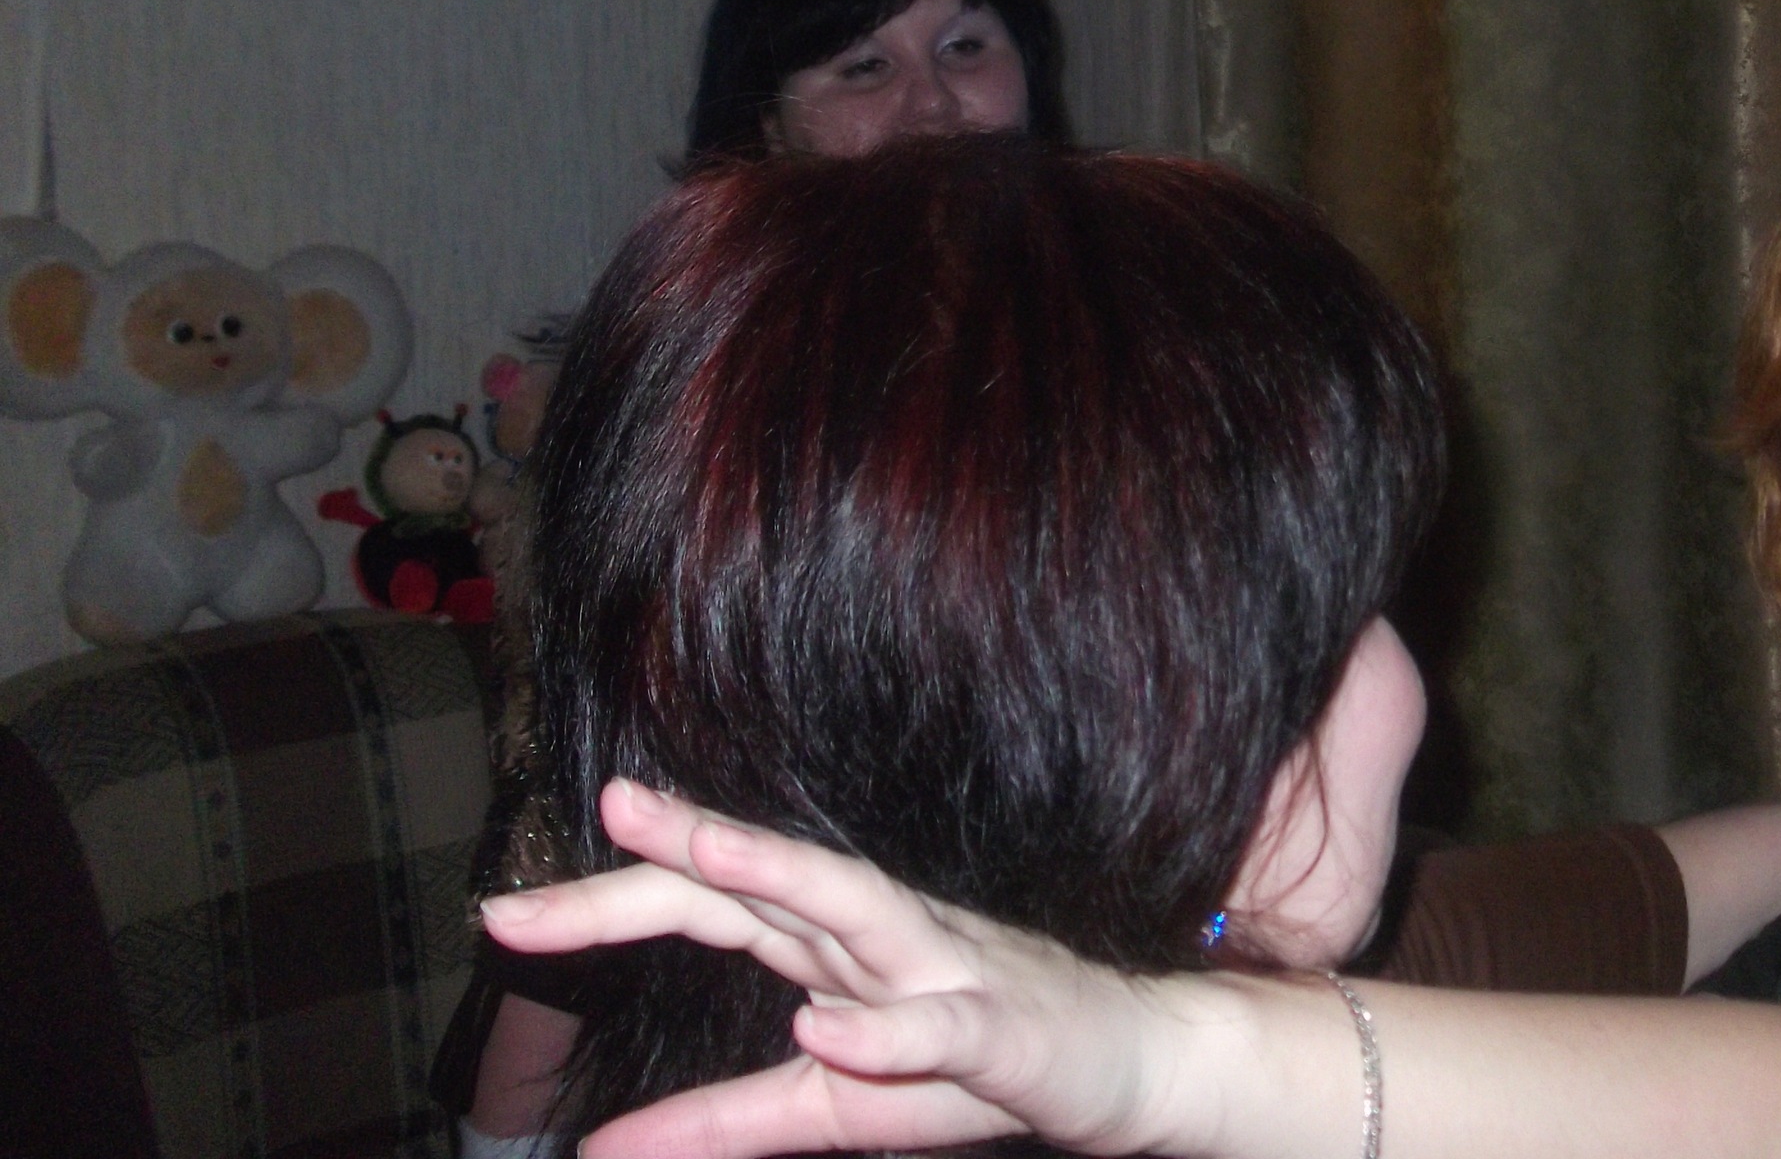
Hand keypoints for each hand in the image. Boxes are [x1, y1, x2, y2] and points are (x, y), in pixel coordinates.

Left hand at [479, 781, 1191, 1158]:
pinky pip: (942, 1026)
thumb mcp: (824, 1112)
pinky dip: (886, 1027)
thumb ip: (713, 1124)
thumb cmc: (973, 1076)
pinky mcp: (1004, 1030)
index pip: (708, 908)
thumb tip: (592, 1149)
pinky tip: (825, 1027)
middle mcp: (879, 938)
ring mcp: (945, 972)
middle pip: (771, 881)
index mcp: (829, 951)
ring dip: (782, 875)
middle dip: (688, 844)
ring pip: (859, 910)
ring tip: (704, 855)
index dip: (610, 904)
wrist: (1126, 1072)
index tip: (506, 913)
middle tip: (610, 804)